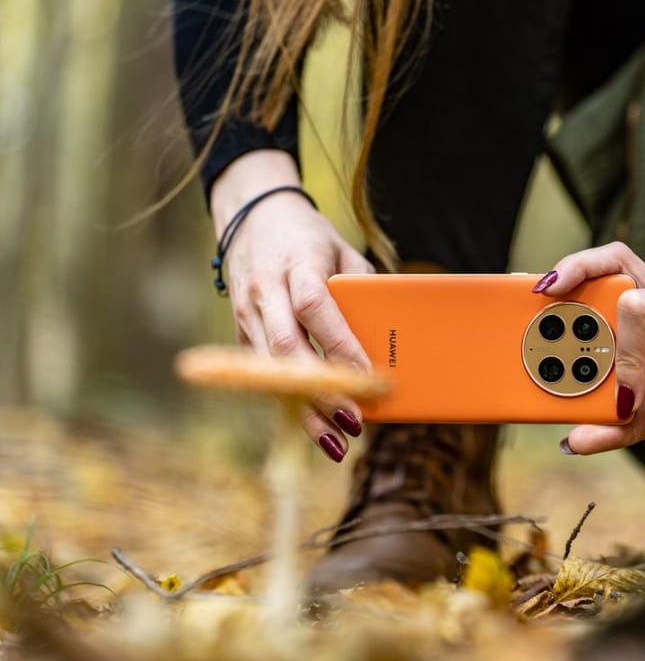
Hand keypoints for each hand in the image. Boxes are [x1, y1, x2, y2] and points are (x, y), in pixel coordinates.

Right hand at [211, 150, 372, 460]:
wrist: (250, 217)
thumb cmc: (308, 237)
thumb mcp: (342, 250)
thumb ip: (363, 288)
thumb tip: (388, 336)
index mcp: (297, 265)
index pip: (316, 309)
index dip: (341, 346)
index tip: (371, 378)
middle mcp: (266, 292)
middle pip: (288, 348)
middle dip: (321, 390)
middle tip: (354, 421)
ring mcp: (248, 314)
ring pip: (271, 371)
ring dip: (303, 410)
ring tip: (336, 442)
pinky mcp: (240, 332)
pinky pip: (264, 376)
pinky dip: (290, 405)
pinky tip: (315, 428)